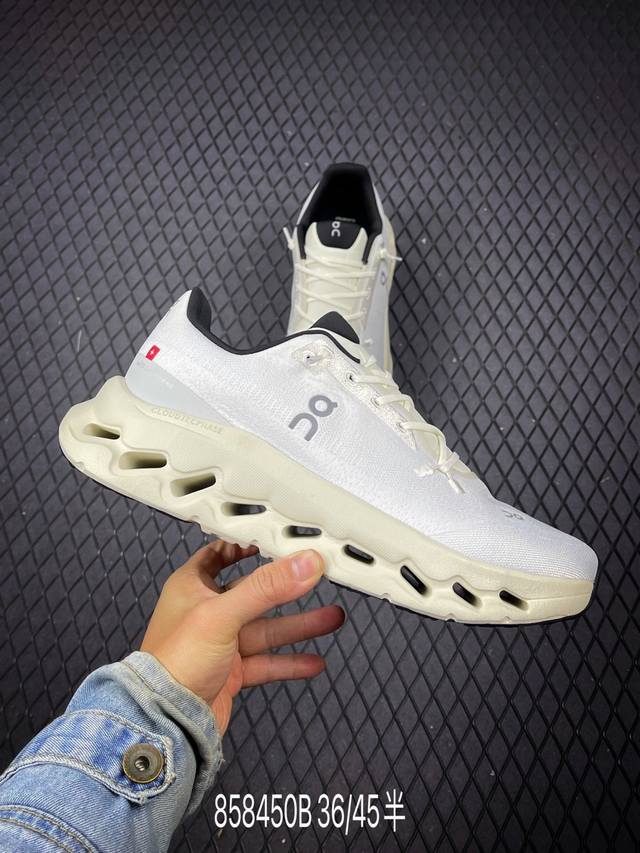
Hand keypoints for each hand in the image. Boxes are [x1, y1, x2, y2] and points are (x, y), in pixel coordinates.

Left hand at [141, 541, 343, 733]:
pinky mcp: (231, 673)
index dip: (245, 546)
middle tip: (318, 580)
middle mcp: (206, 614)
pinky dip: (290, 662)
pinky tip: (313, 661)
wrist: (165, 722)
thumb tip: (303, 564)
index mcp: (192, 588)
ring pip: (266, 630)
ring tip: (331, 619)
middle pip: (255, 594)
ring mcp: (220, 645)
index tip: (273, 541)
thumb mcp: (222, 614)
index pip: (219, 555)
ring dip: (298, 626)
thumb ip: (266, 587)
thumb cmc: (172, 664)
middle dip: (288, 590)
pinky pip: (267, 663)